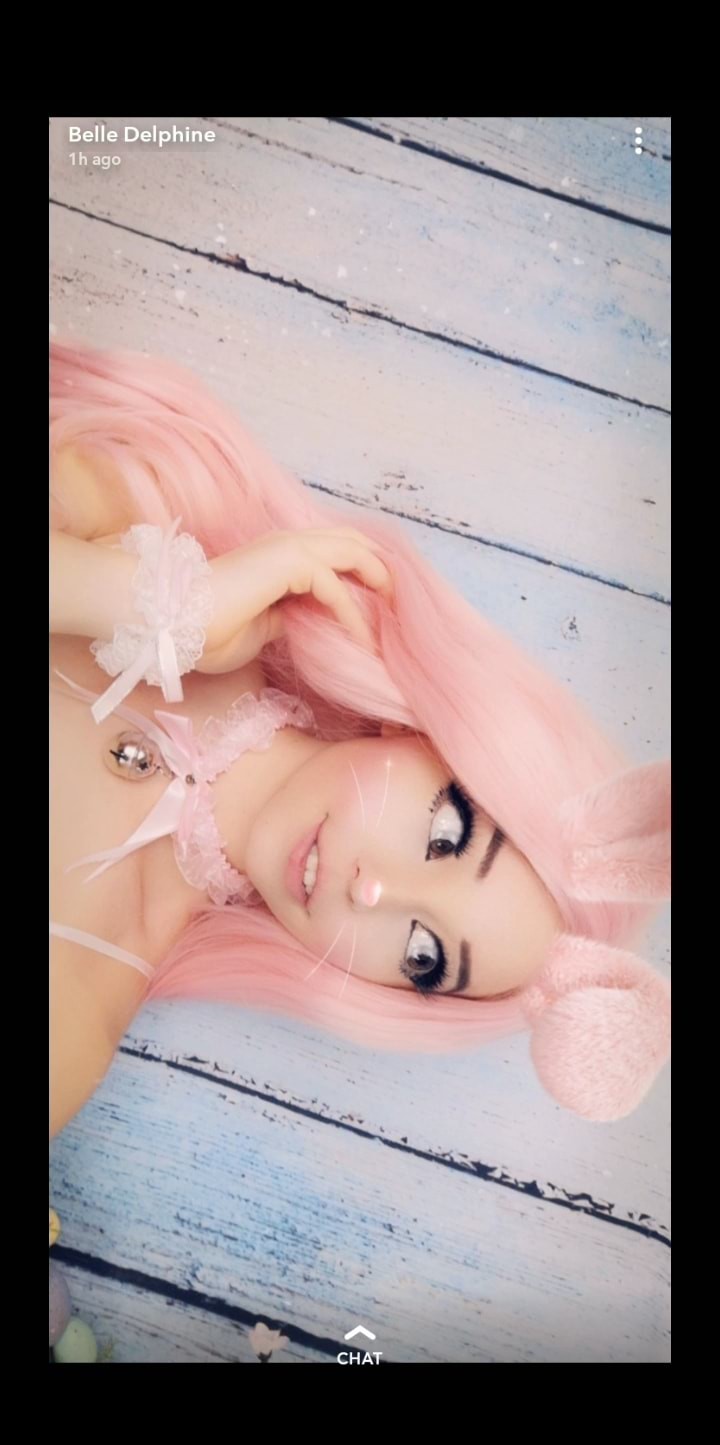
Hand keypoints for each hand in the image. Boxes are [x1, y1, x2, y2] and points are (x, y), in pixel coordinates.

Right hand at [198, 526, 393, 674]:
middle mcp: (287, 543)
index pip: (334, 551)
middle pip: (352, 541)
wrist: (173, 625)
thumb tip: (312, 623)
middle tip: (398, 604)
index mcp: (280, 555)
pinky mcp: (288, 562)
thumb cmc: (206, 631)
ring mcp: (288, 548)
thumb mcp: (262, 628)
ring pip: (352, 551)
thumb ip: (289, 618)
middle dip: (380, 569)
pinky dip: (352, 614)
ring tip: (392, 618)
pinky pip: (335, 585)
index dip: (361, 573)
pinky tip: (361, 641)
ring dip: (377, 584)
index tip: (381, 606)